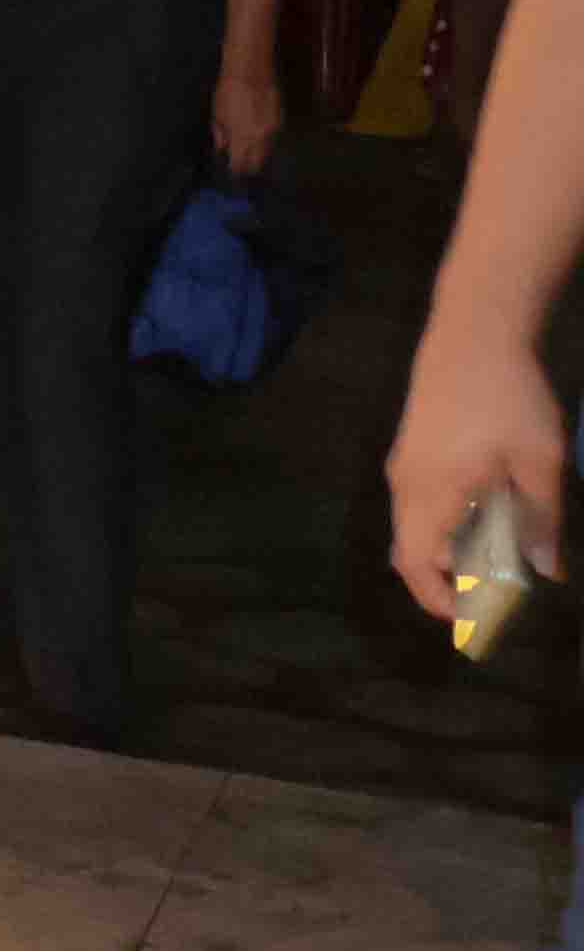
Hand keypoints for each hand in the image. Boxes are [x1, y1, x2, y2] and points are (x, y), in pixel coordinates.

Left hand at [211, 57, 285, 178]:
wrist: (251, 71)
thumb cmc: (228, 92)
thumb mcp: (217, 115)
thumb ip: (220, 135)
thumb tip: (222, 149)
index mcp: (241, 137)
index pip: (240, 163)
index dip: (235, 170)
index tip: (231, 172)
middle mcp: (260, 137)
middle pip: (258, 162)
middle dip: (249, 167)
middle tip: (241, 167)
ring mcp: (273, 128)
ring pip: (267, 150)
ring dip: (258, 154)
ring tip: (249, 154)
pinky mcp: (281, 119)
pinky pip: (273, 137)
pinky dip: (265, 141)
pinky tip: (258, 139)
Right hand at [389, 316, 561, 622]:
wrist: (473, 332)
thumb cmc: (506, 400)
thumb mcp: (539, 462)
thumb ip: (541, 519)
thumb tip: (547, 569)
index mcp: (429, 497)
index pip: (416, 566)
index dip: (439, 599)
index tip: (473, 618)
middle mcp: (404, 487)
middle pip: (409, 551)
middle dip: (445, 578)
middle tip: (492, 590)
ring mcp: (403, 465)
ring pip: (414, 526)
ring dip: (448, 547)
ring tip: (496, 551)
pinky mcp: (411, 447)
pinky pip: (419, 502)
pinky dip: (445, 521)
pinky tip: (485, 508)